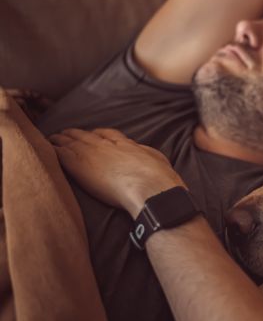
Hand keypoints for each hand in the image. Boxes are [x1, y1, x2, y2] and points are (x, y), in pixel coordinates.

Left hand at [50, 128, 185, 217]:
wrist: (148, 187)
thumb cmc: (158, 178)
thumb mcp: (157, 159)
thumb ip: (145, 154)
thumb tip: (143, 153)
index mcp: (125, 144)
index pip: (107, 134)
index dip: (97, 134)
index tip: (93, 134)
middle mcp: (106, 145)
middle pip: (85, 135)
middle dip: (75, 134)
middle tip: (65, 133)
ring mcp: (91, 153)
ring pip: (70, 141)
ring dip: (60, 139)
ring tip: (52, 138)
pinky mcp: (78, 164)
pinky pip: (60, 153)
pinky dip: (52, 149)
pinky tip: (46, 148)